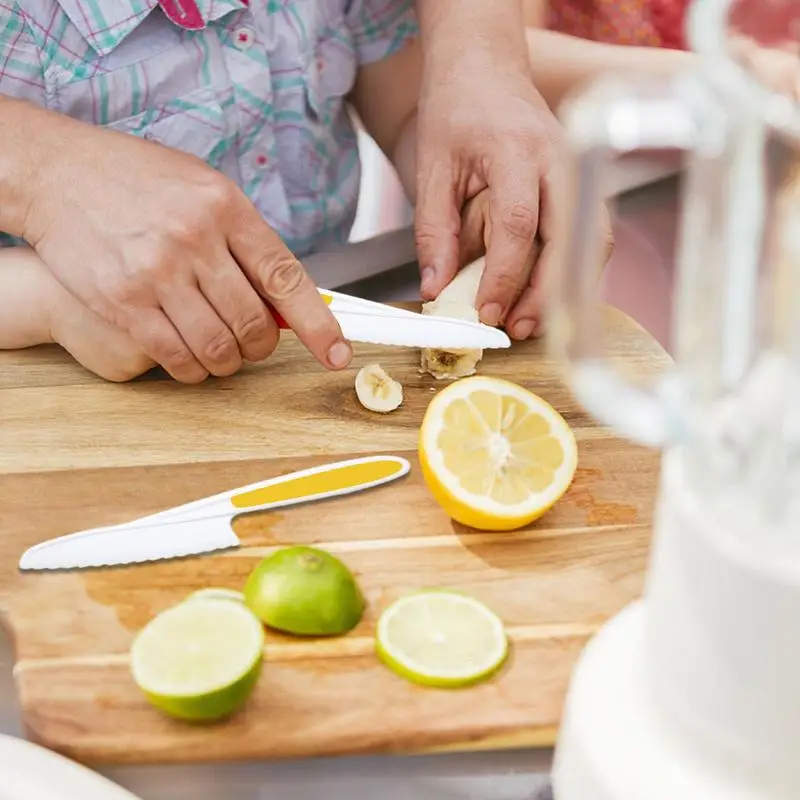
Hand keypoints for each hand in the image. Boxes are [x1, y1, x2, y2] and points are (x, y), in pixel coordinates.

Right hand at [22, 119, 351, 382]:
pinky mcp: (124, 302)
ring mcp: (158, 272)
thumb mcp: (204, 189)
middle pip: (255, 322)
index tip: (338, 353)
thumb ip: (245, 240)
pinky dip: (193, 369)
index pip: (286, 278)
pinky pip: (176, 357)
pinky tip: (191, 359)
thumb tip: (285, 296)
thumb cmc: (137, 179)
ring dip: (230, 363)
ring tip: (224, 353)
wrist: (56, 172)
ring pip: (219, 347)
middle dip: (263, 346)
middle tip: (256, 343)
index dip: (319, 325)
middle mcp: (196, 239)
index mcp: (226, 207)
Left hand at [415, 51, 612, 339]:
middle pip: (569, 240)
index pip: (520, 224)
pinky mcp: (580, 184)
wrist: (485, 66)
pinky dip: (569, 272)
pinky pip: (587, 237)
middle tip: (516, 329)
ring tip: (528, 322)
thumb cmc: (457, 110)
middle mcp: (560, 160)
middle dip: (545, 294)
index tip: (485, 312)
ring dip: (564, 289)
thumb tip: (436, 290)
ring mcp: (577, 171)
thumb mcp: (432, 168)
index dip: (504, 276)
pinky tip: (543, 296)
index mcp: (518, 150)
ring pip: (589, 243)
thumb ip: (434, 231)